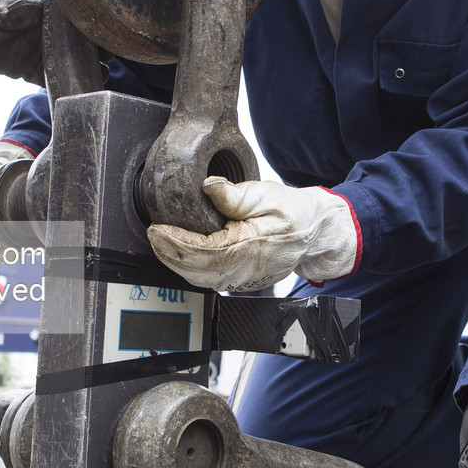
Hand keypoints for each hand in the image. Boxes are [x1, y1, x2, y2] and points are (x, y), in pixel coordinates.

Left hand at [146, 178, 359, 291]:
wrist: (314, 233)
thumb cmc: (293, 212)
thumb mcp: (266, 193)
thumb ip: (235, 194)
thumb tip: (208, 186)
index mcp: (251, 246)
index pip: (205, 251)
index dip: (176, 243)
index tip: (158, 229)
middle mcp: (246, 269)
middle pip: (198, 271)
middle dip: (170, 255)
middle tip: (153, 236)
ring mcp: (245, 279)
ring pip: (202, 280)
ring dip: (177, 264)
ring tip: (160, 244)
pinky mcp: (242, 280)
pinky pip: (211, 280)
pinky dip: (191, 269)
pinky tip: (180, 255)